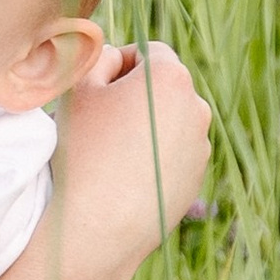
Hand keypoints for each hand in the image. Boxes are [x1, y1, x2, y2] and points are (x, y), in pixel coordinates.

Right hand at [50, 43, 212, 279]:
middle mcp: (196, 107)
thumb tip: (115, 57)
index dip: (117, 67)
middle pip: (162, 85)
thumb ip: (97, 57)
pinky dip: (155, 153)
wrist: (98, 227)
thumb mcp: (78, 89)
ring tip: (113, 151)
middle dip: (134, 95)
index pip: (147, 52)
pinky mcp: (197, 177)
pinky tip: (127, 173)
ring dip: (146, 123)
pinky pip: (174, 150)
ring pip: (169, 118)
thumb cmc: (84, 151)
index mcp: (171, 78)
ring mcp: (200, 145)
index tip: (95, 93)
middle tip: (101, 121)